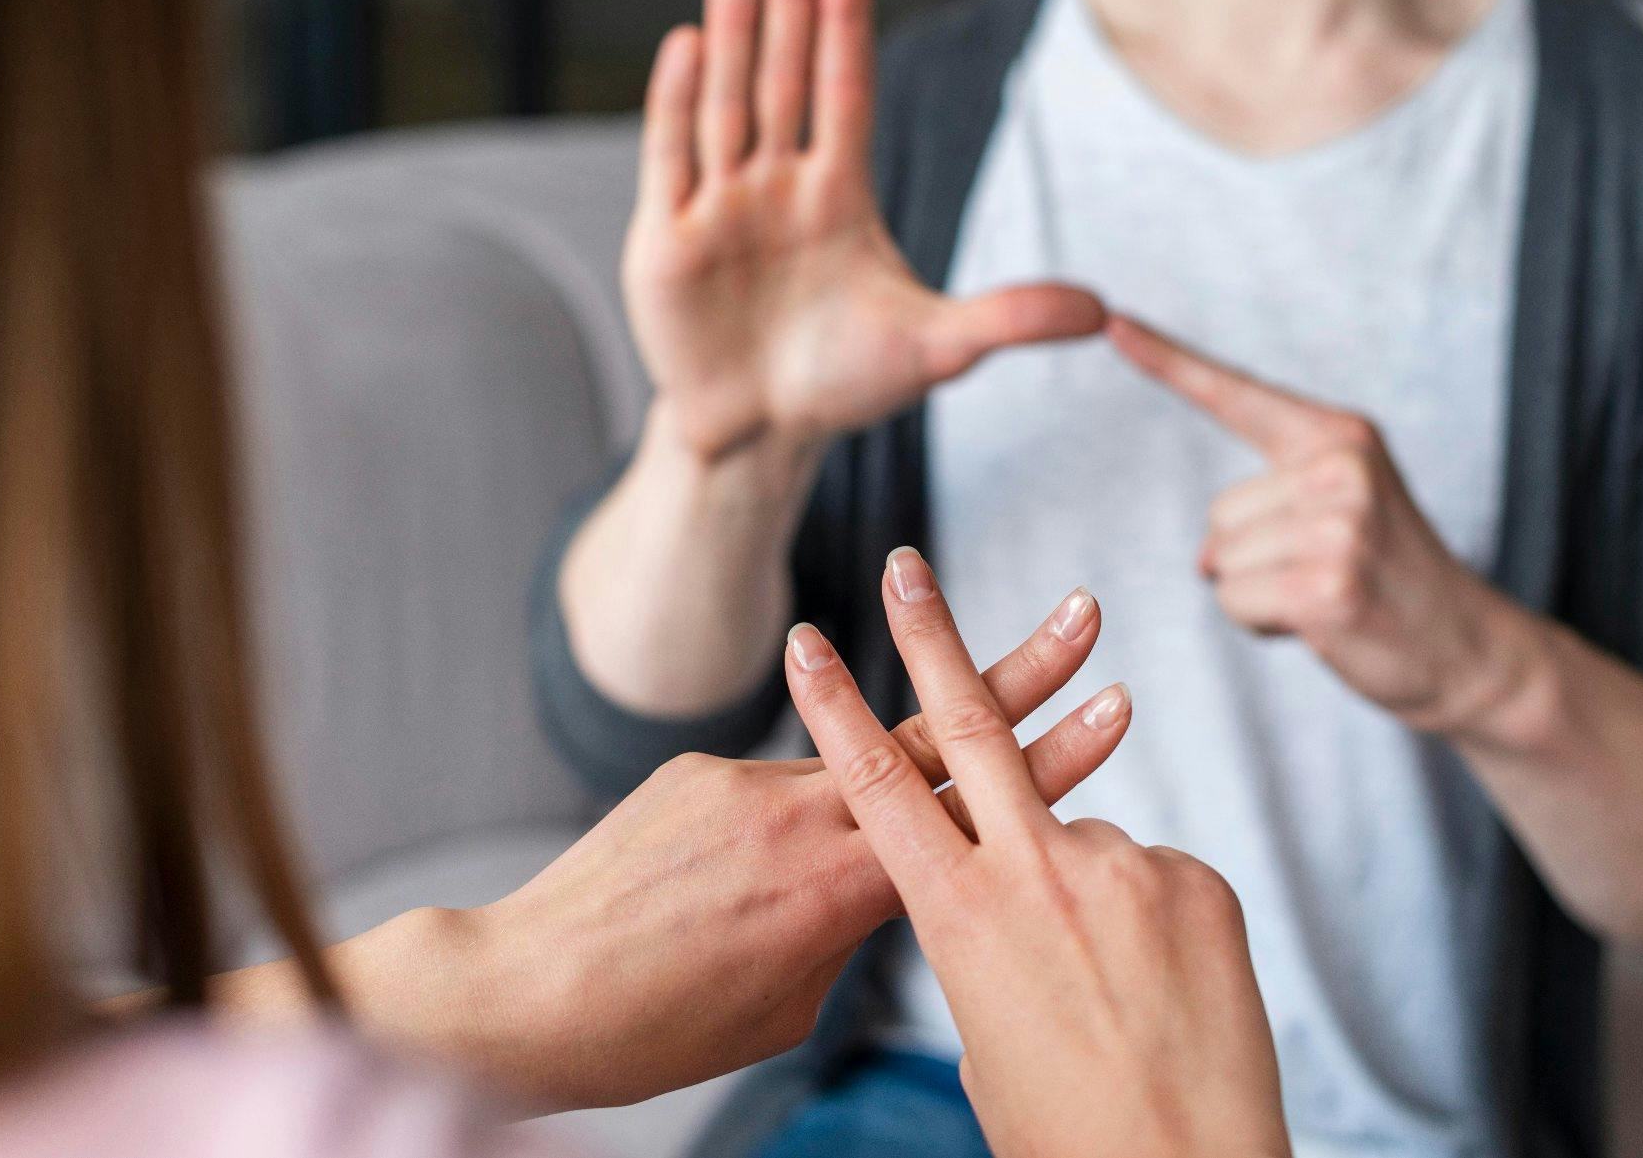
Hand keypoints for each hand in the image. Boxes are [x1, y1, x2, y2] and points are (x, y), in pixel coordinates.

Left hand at [397, 584, 1129, 1109]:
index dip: (1053, 757)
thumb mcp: (789, 1003)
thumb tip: (873, 881)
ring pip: (846, 761)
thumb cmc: (660, 1027)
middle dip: (1018, 673)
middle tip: (1082, 615)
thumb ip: (849, 924)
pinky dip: (772, 824)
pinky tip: (721, 877)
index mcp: (841, 888)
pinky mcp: (696, 769)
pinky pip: (767, 785)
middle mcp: (802, 816)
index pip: (973, 810)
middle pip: (937, 736)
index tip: (1114, 707)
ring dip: (877, 767)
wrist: (528, 991)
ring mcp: (745, 782)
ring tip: (847, 819)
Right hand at [624, 0, 1102, 458]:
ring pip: (729, 101)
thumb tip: (1103, 309)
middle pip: (785, 77)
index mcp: (840, 194)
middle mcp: (778, 185)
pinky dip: (678, 104)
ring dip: (733, 30)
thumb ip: (1009, 319)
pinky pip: (671, 159)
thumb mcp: (936, 348)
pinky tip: (689, 42)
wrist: (758, 434)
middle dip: (790, 1)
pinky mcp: (665, 239)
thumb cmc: (842, 382)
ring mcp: (719, 206)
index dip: (846, 22)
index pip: (846, 90)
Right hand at [787, 547, 1290, 1157]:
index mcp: (958, 918)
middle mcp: (1035, 872)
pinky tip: (1157, 993)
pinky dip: (1143, 922)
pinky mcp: (1196, 879)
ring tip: (1108, 993)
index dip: (835, 709)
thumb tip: (1008, 908)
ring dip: (1080, 895)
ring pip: (1079, 839)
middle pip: (968, 725)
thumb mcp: (986, 1041)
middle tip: (908, 566)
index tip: (808, 643)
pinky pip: (1150, 876)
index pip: (876, 787)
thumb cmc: (1065, 1136)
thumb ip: (984, 945)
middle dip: (930, 635)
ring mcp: (1122, 868)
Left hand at [1108, 314, 1526, 737]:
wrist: (1470, 648)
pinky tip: (1321, 624)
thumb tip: (1206, 556)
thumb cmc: (1390, 579)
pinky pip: (1234, 600)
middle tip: (1327, 572)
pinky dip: (1261, 623)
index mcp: (1340, 435)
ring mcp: (1338, 525)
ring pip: (1221, 562)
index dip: (1167, 361)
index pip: (1236, 393)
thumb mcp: (1342, 509)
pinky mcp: (1327, 584)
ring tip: (1327, 596)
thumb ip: (1269, 503)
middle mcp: (1340, 467)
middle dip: (1254, 557)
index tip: (1112, 322)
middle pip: (1218, 513)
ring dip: (1258, 593)